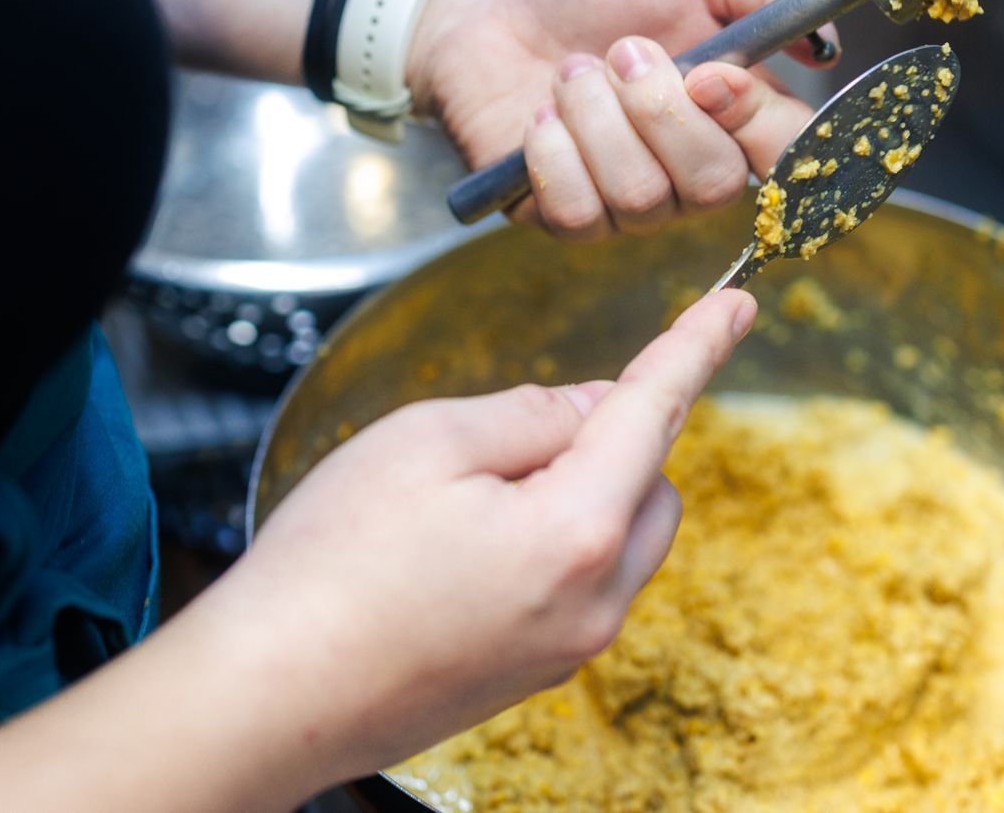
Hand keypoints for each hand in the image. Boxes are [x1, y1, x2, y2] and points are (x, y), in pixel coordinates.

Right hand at [213, 290, 756, 785]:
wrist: (266, 699)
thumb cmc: (330, 569)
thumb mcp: (425, 442)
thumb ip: (528, 413)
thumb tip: (590, 410)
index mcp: (577, 531)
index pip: (656, 412)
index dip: (696, 346)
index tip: (737, 304)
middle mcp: (594, 601)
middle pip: (651, 484)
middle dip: (610, 439)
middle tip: (509, 433)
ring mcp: (569, 648)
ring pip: (621, 538)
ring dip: (579, 494)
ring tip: (463, 501)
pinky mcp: (536, 675)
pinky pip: (581, 585)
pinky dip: (552, 542)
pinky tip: (459, 548)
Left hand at [406, 0, 840, 238]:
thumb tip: (831, 44)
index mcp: (738, 110)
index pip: (792, 155)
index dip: (757, 125)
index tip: (712, 74)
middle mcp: (692, 166)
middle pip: (716, 186)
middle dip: (660, 113)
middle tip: (622, 50)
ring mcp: (629, 200)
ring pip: (643, 198)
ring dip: (598, 118)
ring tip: (572, 68)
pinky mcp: (565, 216)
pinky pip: (579, 213)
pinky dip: (555, 152)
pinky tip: (540, 115)